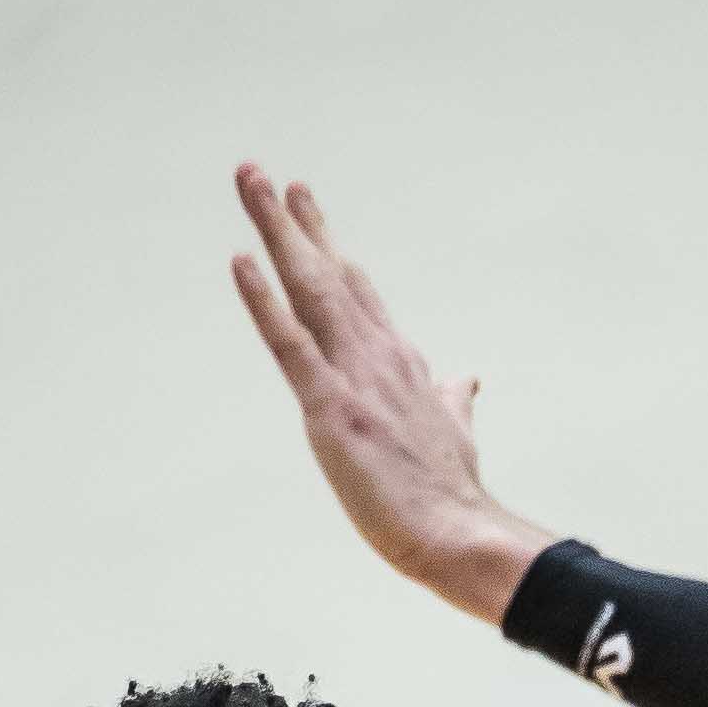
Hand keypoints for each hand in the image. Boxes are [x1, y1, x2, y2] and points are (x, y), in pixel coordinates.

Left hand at [231, 168, 550, 621]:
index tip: (302, 201)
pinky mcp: (333, 409)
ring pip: (308, 289)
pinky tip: (242, 261)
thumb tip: (465, 377)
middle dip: (291, 220)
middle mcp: (377, 356)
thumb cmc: (452, 494)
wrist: (460, 534)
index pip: (356, 289)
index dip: (326, 243)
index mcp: (399, 363)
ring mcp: (354, 378)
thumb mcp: (456, 432)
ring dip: (276, 233)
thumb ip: (452, 398)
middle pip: (327, 273)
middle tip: (256, 172)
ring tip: (251, 182)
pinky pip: (291, 344)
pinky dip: (264, 301)